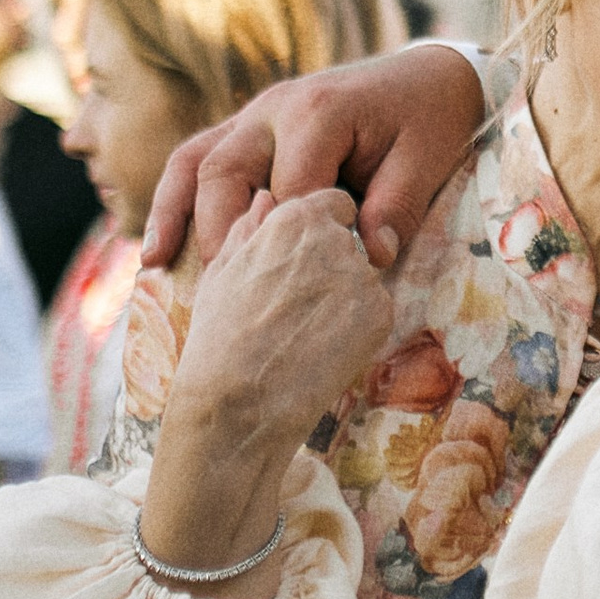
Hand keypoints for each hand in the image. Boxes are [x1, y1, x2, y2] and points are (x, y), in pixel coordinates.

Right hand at [142, 47, 487, 271]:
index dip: (292, 243)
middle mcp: (274, 107)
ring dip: (172, 213)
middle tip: (222, 292)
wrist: (424, 78)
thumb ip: (395, 208)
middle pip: (224, 171)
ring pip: (196, 162)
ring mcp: (253, 115)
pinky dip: (171, 200)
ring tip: (154, 265)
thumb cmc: (425, 121)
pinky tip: (157, 245)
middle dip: (219, 233)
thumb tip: (368, 260)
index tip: (301, 289)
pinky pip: (196, 160)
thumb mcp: (424, 161)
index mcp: (319, 111)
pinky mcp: (246, 129)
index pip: (290, 188)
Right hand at [174, 190, 398, 446]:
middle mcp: (335, 238)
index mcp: (295, 217)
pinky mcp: (381, 313)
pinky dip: (358, 331)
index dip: (323, 229)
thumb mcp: (221, 272)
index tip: (304, 261)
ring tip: (305, 335)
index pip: (335, 203)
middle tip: (299, 308)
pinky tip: (324, 352)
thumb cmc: (218, 338)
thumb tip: (264, 198)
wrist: (239, 400)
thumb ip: (247, 229)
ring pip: (363, 279)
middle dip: (333, 266)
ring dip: (345, 299)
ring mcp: (362, 275)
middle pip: (351, 242)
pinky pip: (375, 312)